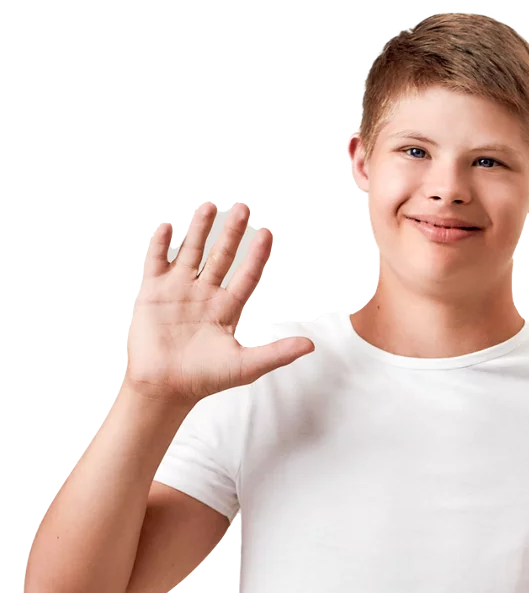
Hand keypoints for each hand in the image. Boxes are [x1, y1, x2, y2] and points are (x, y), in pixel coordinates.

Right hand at [125, 202, 313, 403]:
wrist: (164, 388)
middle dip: (232, 232)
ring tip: (210, 204)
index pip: (247, 275)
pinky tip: (168, 226)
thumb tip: (311, 345)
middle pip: (221, 256)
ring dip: (199, 229)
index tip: (268, 232)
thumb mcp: (246, 366)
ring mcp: (178, 291)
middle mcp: (205, 295)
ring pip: (191, 252)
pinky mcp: (152, 292)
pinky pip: (156, 261)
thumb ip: (277, 352)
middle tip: (243, 206)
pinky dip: (160, 243)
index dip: (258, 255)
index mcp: (228, 309)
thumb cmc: (205, 380)